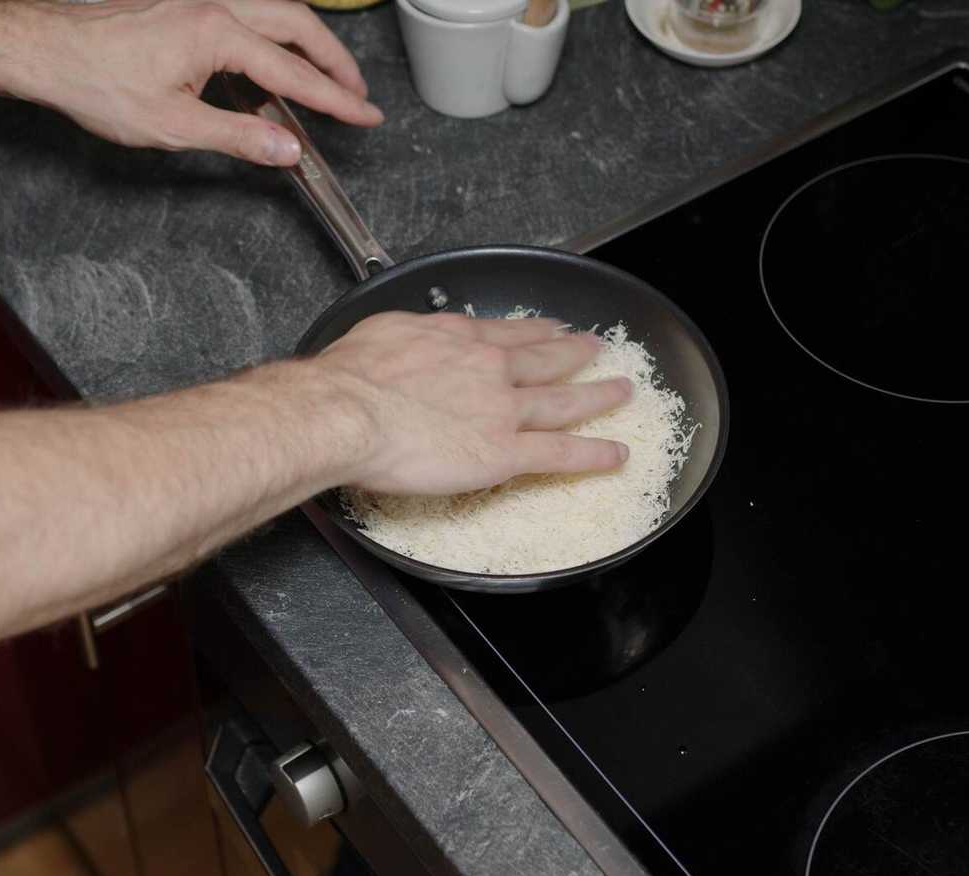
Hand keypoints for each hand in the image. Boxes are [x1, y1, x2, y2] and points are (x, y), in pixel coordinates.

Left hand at [0, 0, 382, 165]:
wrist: (43, 50)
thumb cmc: (96, 83)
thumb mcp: (174, 125)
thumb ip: (240, 136)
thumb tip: (289, 149)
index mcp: (218, 33)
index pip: (295, 71)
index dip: (336, 99)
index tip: (367, 115)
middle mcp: (214, 5)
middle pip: (297, 24)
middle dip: (334, 60)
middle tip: (358, 92)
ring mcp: (197, 0)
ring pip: (274, 10)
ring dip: (307, 40)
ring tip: (326, 74)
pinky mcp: (181, 4)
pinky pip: (245, 10)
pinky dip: (274, 32)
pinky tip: (272, 56)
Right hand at [312, 312, 633, 495]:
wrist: (347, 412)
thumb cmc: (350, 378)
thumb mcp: (381, 334)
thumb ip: (406, 339)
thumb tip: (405, 347)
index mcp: (458, 338)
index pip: (509, 332)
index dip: (537, 330)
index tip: (554, 328)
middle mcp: (491, 368)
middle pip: (546, 359)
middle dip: (576, 353)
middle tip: (598, 349)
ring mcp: (503, 410)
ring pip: (564, 402)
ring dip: (598, 396)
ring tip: (621, 393)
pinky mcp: (505, 452)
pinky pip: (560, 453)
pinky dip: (593, 454)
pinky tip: (615, 455)